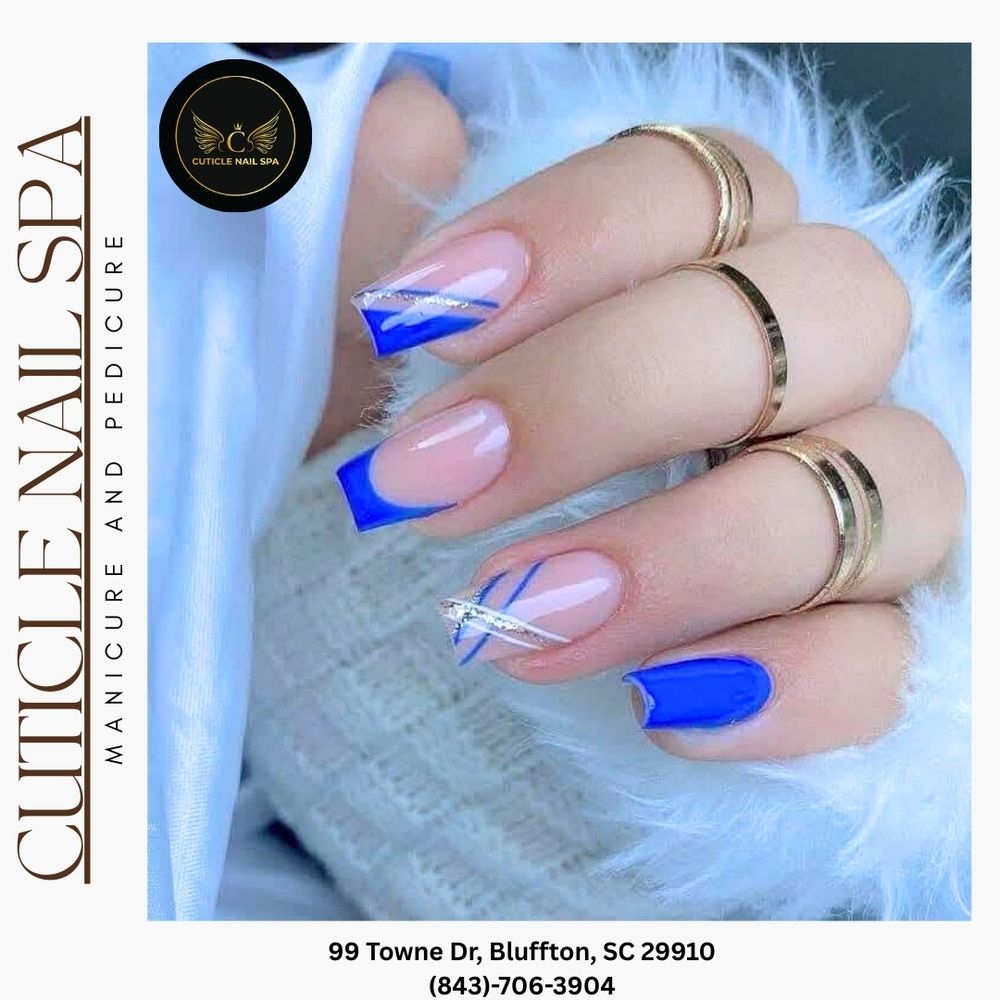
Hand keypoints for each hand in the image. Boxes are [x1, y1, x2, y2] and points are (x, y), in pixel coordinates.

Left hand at [333, 85, 964, 761]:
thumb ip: (383, 223)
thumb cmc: (438, 455)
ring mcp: (865, 502)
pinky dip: (784, 686)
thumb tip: (403, 120)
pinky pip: (882, 662)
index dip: (568, 237)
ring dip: (683, 557)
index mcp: (718, 259)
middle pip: (818, 312)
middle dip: (608, 397)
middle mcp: (821, 362)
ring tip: (508, 616)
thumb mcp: (380, 352)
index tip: (413, 317)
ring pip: (880, 487)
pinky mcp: (860, 639)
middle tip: (428, 485)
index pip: (701, 185)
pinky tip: (652, 707)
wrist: (463, 605)